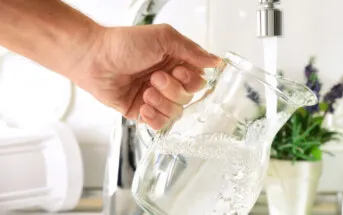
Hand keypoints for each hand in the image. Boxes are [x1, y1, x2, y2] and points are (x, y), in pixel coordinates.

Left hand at [72, 24, 219, 129]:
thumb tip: (215, 61)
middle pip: (188, 97)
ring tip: (145, 91)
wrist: (94, 59)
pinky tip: (144, 107)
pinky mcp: (142, 111)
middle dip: (172, 89)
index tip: (177, 70)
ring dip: (161, 103)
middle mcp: (168, 81)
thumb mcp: (163, 38)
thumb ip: (191, 50)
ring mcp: (156, 97)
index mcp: (176, 62)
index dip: (191, 80)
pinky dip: (154, 118)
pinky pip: (160, 124)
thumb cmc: (124, 44)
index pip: (198, 80)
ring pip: (176, 112)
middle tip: (154, 78)